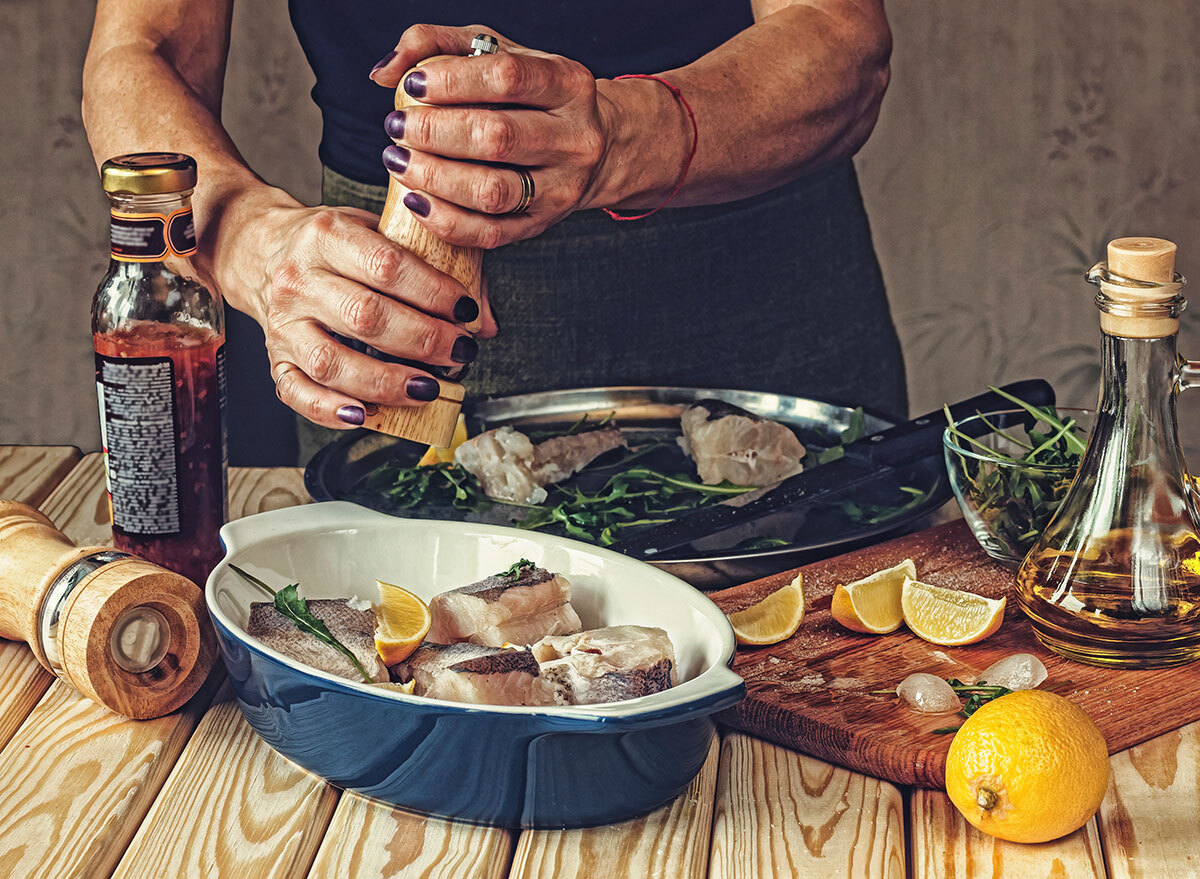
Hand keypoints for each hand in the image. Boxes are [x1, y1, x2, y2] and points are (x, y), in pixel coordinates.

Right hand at [215, 187, 496, 428]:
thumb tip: (485, 321)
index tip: (465, 310)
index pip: (386, 265)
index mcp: (327, 236)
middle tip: (459, 352)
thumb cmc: (333, 245)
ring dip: (386, 382)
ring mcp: (283, 323)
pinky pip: (297, 392)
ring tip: (427, 388)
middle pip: (365, 316)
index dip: (433, 292)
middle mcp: (299, 280)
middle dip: (422, 340)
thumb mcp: (380, 232)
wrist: (260, 249)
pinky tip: (365, 416)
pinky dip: (330, 410)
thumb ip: (435, 267)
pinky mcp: (274, 358)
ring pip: (332, 362)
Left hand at [370, 25, 614, 248]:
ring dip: (435, 178)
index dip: (452, 82)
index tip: (412, 86)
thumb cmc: (532, 94)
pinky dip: (446, 221)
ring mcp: (562, 187)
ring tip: (399, 162)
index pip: (507, 78)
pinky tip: (416, 200)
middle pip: (497, 138)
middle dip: (434, 133)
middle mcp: (574, 138)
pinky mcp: (543, 224)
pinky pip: (491, 233)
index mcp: (568, 84)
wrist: (598, 148)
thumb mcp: (498, 53)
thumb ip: (437, 44)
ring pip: (492, 191)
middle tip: (398, 127)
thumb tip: (387, 71)